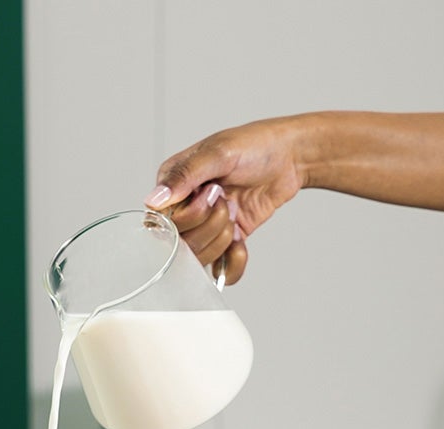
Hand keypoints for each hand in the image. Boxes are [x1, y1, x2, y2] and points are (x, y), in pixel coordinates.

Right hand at [145, 117, 306, 283]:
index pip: (163, 220)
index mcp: (173, 185)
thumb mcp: (218, 153)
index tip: (213, 193)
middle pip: (181, 244)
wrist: (290, 157)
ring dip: (223, 240)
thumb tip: (154, 200)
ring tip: (235, 212)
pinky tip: (242, 242)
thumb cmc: (254, 145)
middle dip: (211, 225)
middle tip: (227, 200)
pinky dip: (234, 261)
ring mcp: (204, 227)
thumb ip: (184, 176)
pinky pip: (221, 268)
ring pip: (199, 258)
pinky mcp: (225, 240)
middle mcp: (184, 208)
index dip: (190, 216)